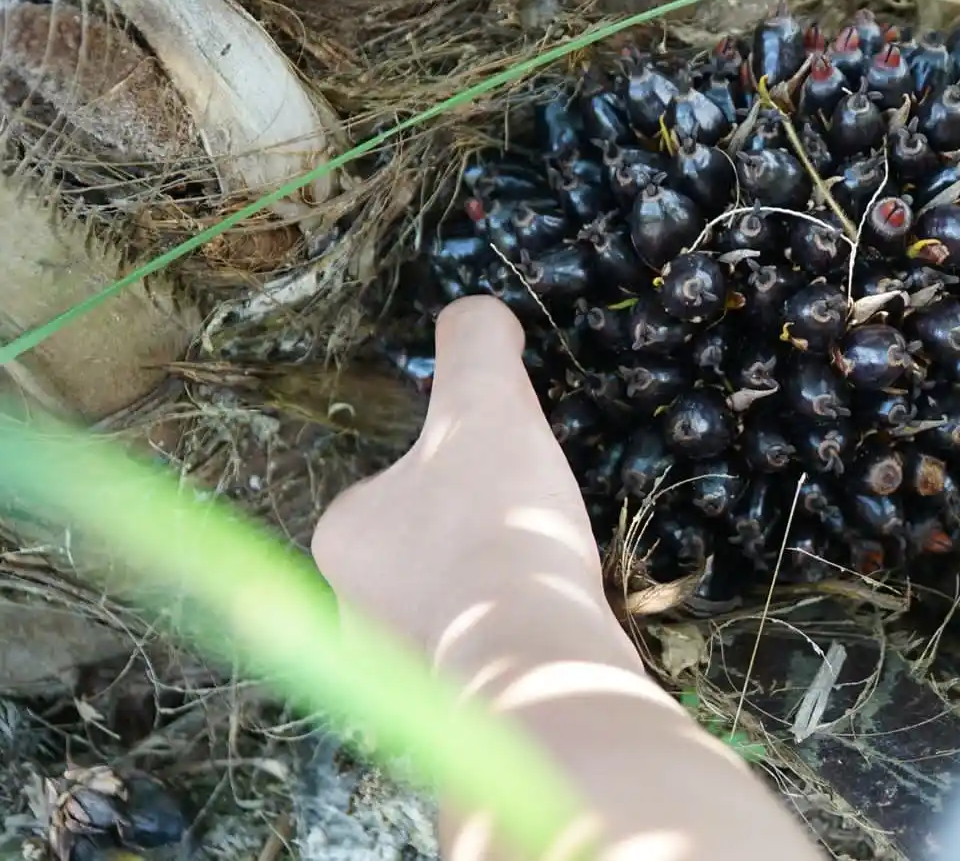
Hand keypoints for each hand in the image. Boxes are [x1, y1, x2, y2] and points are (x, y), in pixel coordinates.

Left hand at [311, 296, 822, 860]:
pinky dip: (513, 636)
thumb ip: (475, 346)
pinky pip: (481, 656)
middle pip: (421, 551)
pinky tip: (552, 622)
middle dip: (473, 537)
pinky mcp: (451, 712)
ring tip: (549, 572)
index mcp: (343, 536)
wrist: (535, 656)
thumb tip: (476, 311)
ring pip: (449, 608)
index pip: (393, 486)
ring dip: (494, 590)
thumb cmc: (497, 523)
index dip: (456, 470)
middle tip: (533, 522)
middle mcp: (350, 610)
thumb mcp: (486, 405)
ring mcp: (396, 674)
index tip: (508, 474)